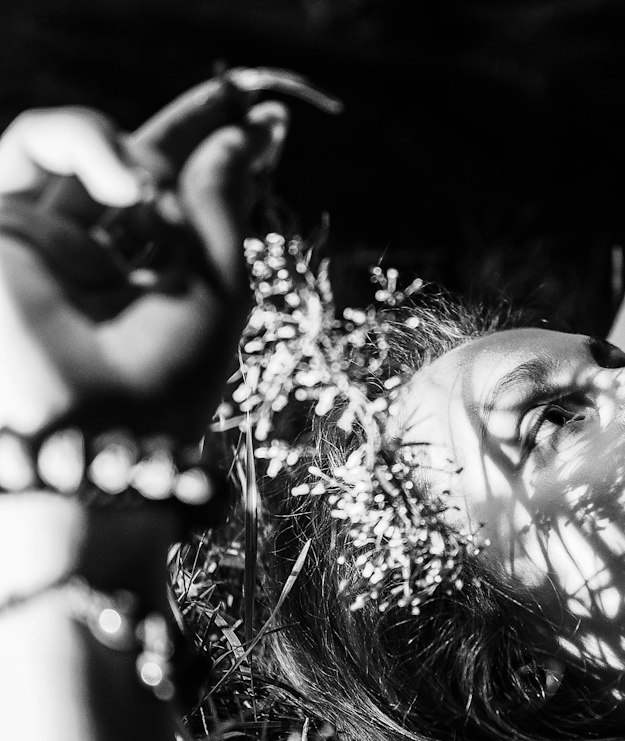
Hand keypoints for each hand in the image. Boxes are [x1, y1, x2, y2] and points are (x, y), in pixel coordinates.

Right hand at [0, 76, 288, 441]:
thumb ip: (223, 209)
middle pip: (140, 164)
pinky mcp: (2, 225)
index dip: (220, 157)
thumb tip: (237, 140)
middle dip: (192, 126)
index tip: (269, 127)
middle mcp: (100, 255)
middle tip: (246, 99)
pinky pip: (30, 148)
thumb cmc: (166, 380)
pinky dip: (88, 149)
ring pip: (86, 149)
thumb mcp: (220, 290)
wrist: (95, 429)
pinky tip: (134, 188)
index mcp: (152, 276)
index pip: (183, 199)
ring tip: (163, 188)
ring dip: (139, 151)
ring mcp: (47, 239)